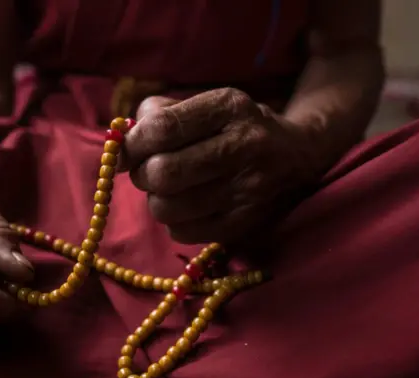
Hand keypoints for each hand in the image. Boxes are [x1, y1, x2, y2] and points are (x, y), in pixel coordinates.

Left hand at [120, 88, 320, 243]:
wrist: (297, 155)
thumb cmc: (236, 126)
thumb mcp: (206, 104)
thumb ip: (160, 115)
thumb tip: (120, 144)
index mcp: (229, 107)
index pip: (163, 128)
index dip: (132, 144)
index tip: (124, 153)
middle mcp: (244, 146)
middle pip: (163, 173)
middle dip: (142, 175)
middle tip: (149, 172)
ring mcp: (247, 189)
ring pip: (168, 208)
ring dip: (156, 200)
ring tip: (169, 190)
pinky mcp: (245, 223)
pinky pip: (182, 232)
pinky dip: (174, 221)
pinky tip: (188, 206)